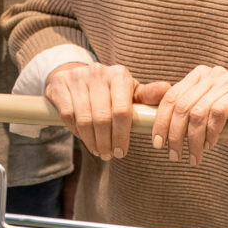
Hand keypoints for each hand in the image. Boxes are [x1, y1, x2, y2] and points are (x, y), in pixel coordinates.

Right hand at [44, 62, 168, 159]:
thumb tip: (167, 90)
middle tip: (108, 155)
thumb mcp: (128, 92)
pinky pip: (68, 116)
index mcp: (119, 75)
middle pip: (102, 118)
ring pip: (84, 119)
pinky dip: (77, 132)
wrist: (74, 76)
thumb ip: (147, 95)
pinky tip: (84, 139)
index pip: (121, 111)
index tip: (121, 152)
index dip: (121, 136)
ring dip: (91, 141)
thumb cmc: (107, 90)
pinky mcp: (60, 86)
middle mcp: (98, 72)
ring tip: (98, 151)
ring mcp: (77, 78)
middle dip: (106, 142)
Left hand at [150, 65, 227, 164]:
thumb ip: (178, 116)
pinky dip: (210, 134)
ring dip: (192, 140)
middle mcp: (213, 73)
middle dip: (175, 135)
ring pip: (198, 113)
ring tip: (193, 157)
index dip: (160, 123)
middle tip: (174, 156)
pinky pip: (217, 114)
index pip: (171, 98)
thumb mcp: (198, 119)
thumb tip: (148, 125)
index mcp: (198, 76)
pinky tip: (210, 146)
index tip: (157, 144)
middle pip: (182, 107)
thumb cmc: (226, 124)